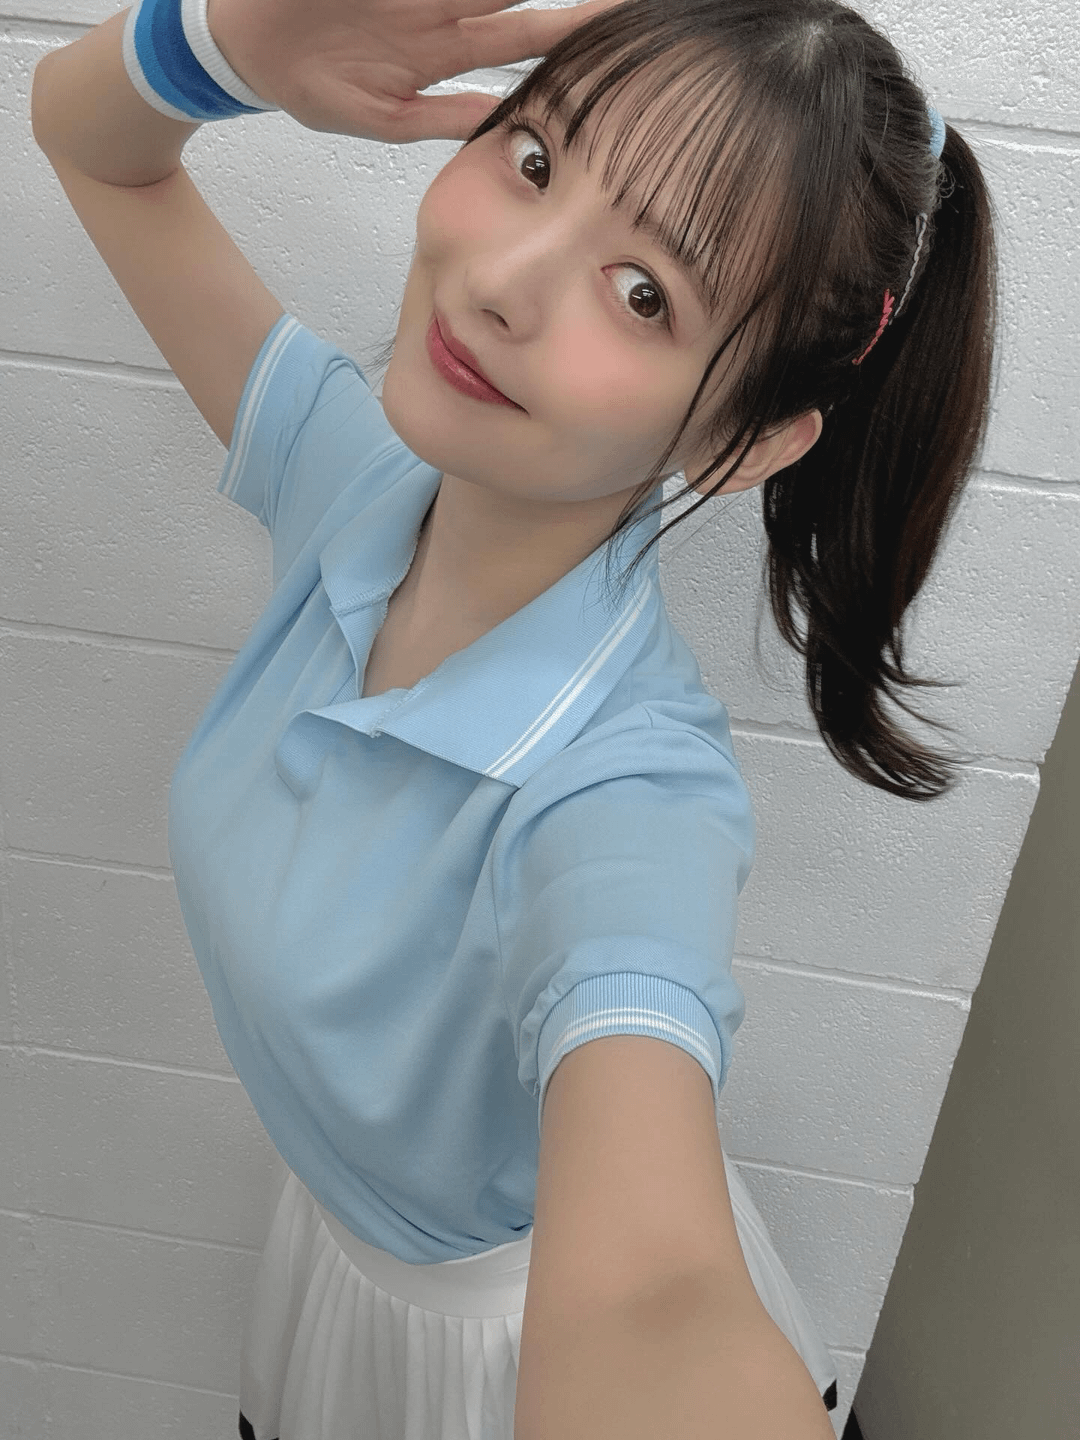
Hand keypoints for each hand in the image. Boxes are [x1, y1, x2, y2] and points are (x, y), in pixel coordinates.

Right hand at [206, 0, 625, 140]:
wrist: (245, 48)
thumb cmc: (312, 84)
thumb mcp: (383, 117)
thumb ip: (443, 117)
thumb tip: (500, 125)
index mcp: (447, 49)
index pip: (526, 33)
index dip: (572, 29)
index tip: (619, 24)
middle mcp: (439, 7)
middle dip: (568, 2)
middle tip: (621, 1)